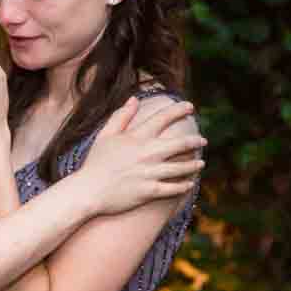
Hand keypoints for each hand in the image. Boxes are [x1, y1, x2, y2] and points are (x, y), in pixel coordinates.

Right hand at [80, 98, 204, 215]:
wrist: (88, 190)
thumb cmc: (95, 162)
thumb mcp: (105, 136)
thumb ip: (121, 116)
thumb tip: (134, 99)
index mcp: (136, 138)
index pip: (163, 118)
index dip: (179, 110)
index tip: (190, 106)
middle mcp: (146, 154)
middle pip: (180, 144)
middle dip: (195, 141)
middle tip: (202, 141)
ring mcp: (149, 173)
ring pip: (181, 168)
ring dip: (193, 165)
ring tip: (200, 163)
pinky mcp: (150, 191)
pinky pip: (174, 188)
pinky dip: (183, 185)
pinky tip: (189, 183)